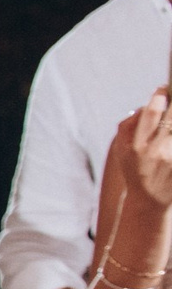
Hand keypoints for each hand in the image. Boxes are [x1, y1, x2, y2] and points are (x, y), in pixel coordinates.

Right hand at [126, 91, 171, 207]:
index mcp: (137, 146)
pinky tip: (169, 135)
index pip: (151, 113)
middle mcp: (156, 151)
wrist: (149, 201)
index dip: (160, 96)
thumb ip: (128, 126)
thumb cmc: (135, 170)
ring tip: (169, 121)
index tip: (164, 88)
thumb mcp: (121, 150)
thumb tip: (146, 104)